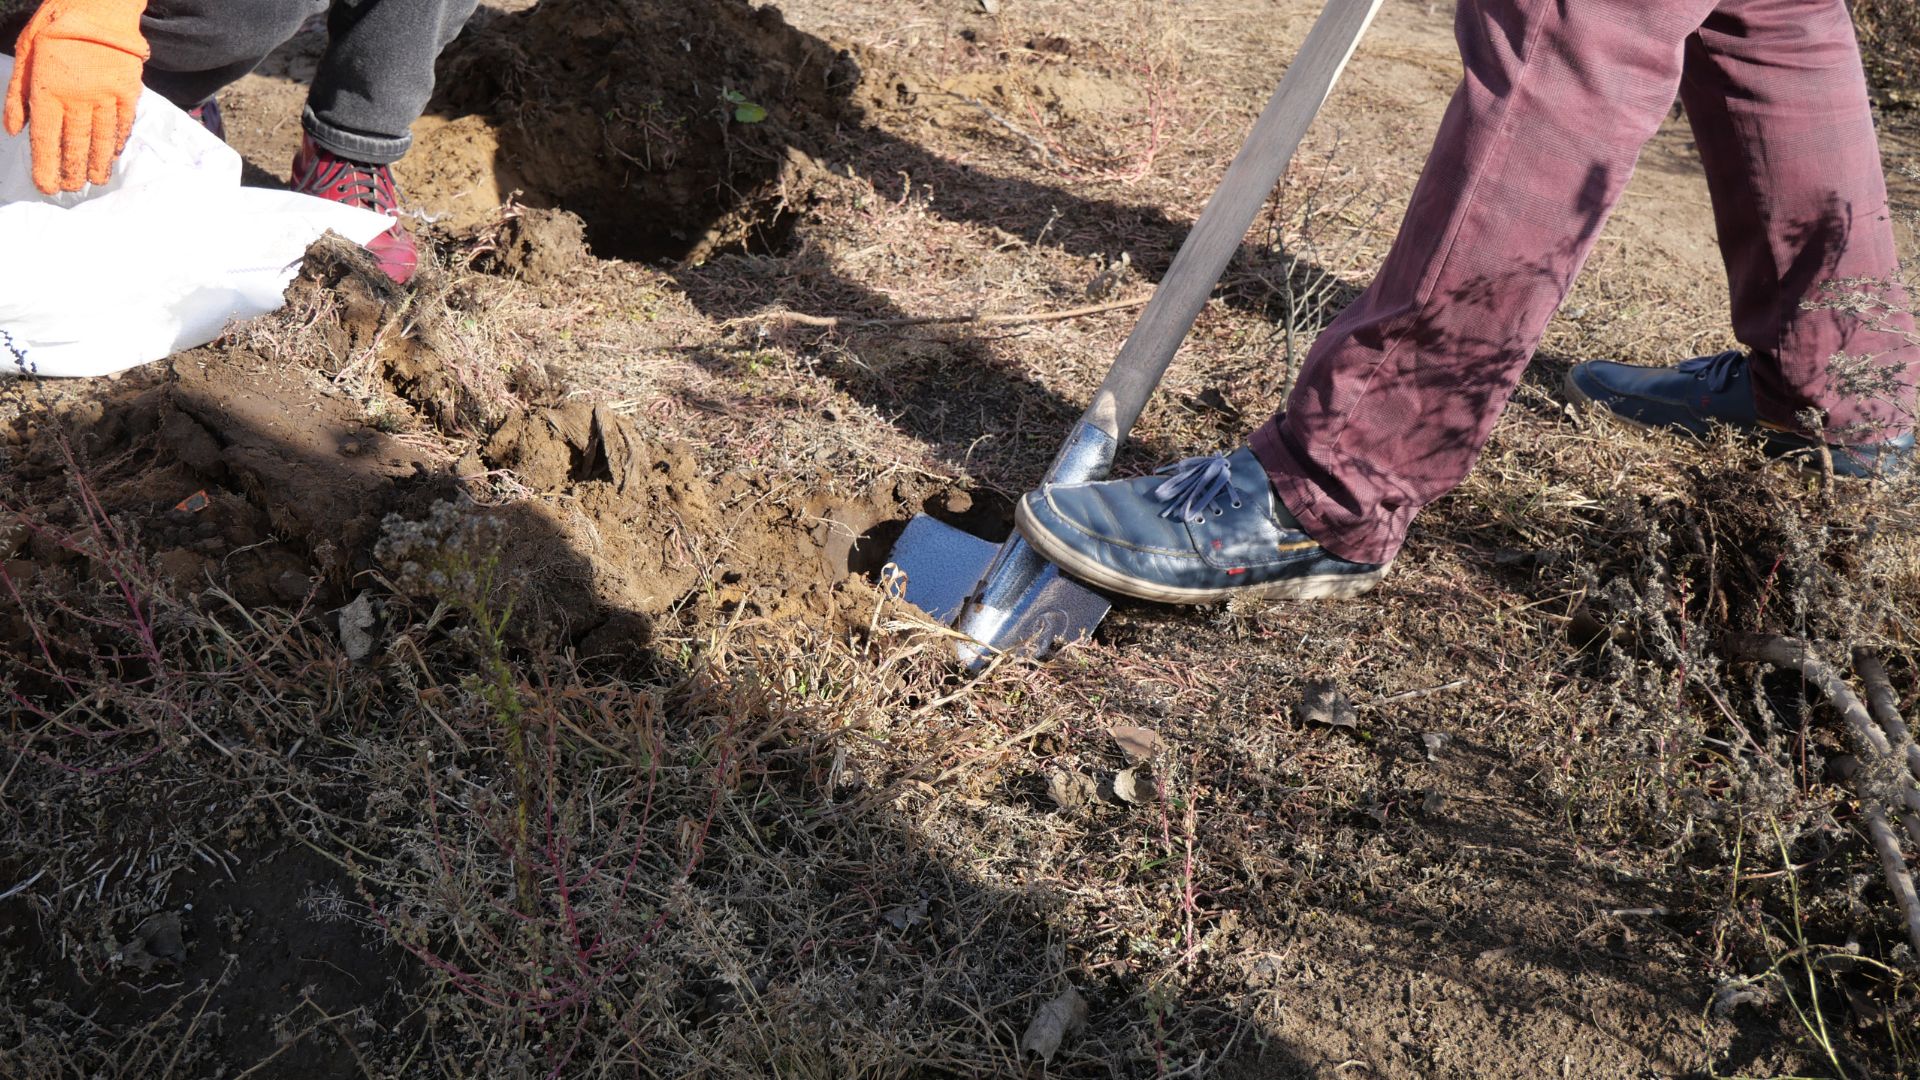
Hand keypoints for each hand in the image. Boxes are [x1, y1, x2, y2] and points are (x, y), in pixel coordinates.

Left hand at [5, 0, 150, 193]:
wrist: (97, 6)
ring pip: (101, 140)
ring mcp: (105, 97)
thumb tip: (14, 131)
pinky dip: (117, 143)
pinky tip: (113, 155)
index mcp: (47, 90)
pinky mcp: (128, 93)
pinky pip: (122, 125)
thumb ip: (17, 95)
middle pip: (75, 145)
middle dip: (72, 170)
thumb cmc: (55, 27)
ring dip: (97, 164)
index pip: (45, 139)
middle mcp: (77, 99)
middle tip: (72, 189)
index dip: (45, 166)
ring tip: (94, 181)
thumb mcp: (24, 54)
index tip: (47, 186)